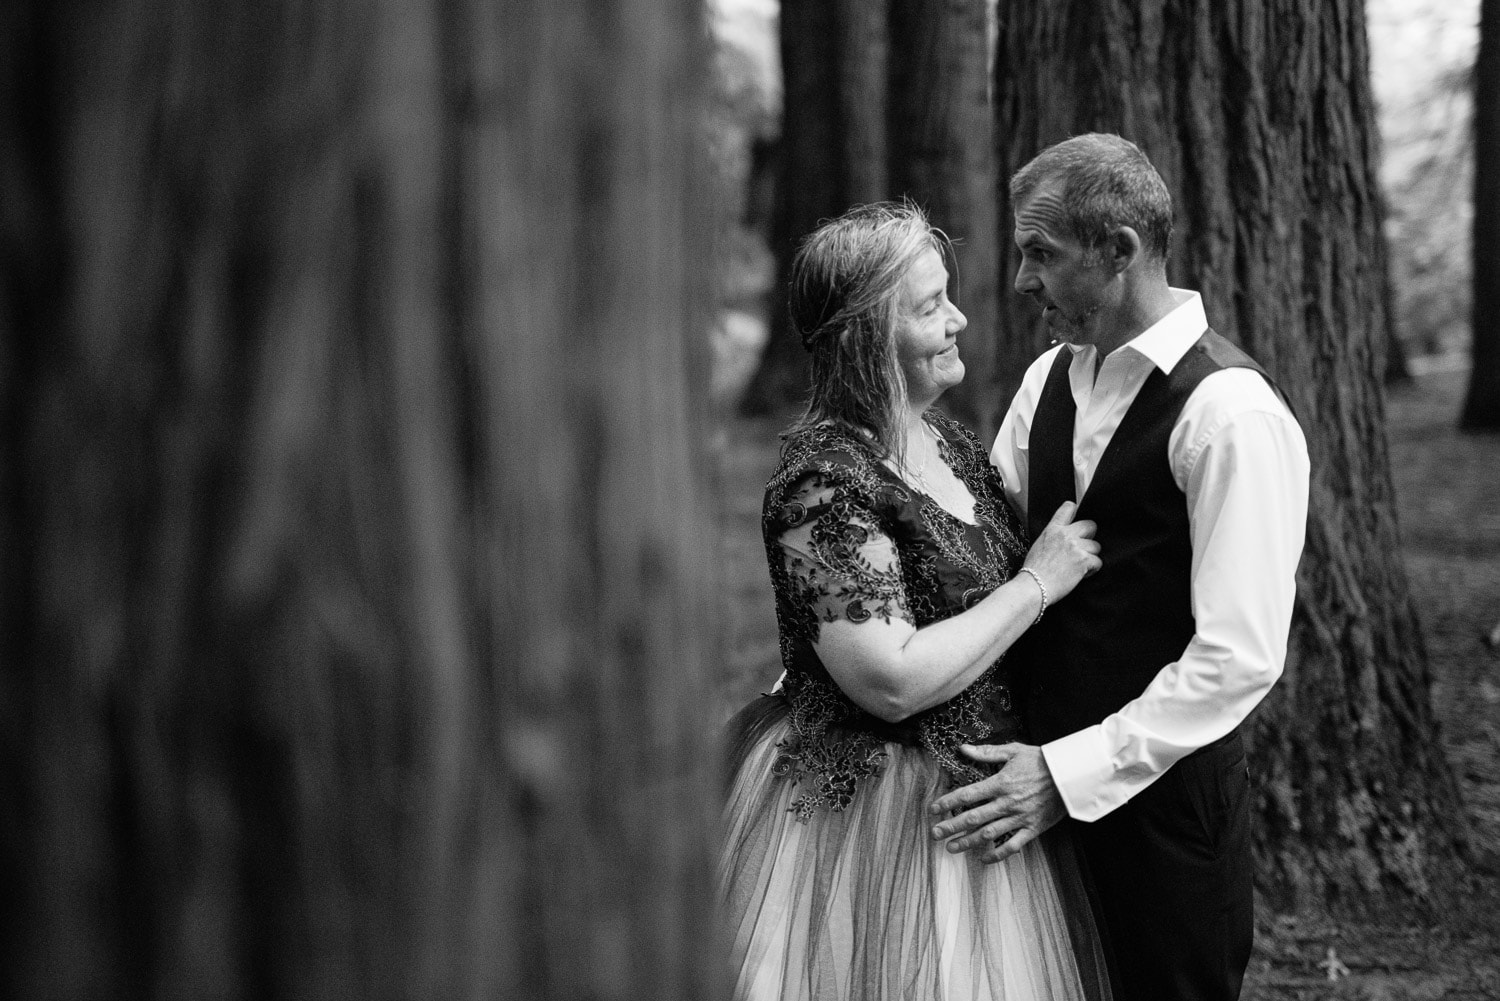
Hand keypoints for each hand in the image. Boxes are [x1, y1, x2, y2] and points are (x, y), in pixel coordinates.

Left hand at [927, 743, 1066, 863]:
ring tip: (951, 847)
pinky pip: (1013, 846)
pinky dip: (997, 854)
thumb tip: (963, 748)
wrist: (1072, 775)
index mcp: (1001, 783)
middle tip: (935, 833)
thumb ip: (987, 752)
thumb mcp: (1014, 750)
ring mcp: (1020, 818)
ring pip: (989, 834)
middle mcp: (1008, 802)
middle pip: (973, 817)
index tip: (933, 809)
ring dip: (967, 842)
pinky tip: (984, 858)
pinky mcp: (1033, 829)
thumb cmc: (1042, 761)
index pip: (968, 794)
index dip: (948, 802)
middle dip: (951, 826)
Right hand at [1020, 502, 1100, 602]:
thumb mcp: (1040, 545)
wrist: (1034, 586)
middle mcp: (1066, 534)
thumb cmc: (1034, 570)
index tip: (1077, 522)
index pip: (1069, 508)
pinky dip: (1092, 570)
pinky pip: (1098, 562)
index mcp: (1053, 529)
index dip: (1076, 512)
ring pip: (1096, 546)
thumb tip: (1067, 537)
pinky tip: (1081, 574)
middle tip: (1082, 549)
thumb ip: (1054, 536)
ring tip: (1078, 566)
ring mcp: (1076, 547)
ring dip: (1090, 556)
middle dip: (1089, 537)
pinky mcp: (1084, 560)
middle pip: (1091, 525)